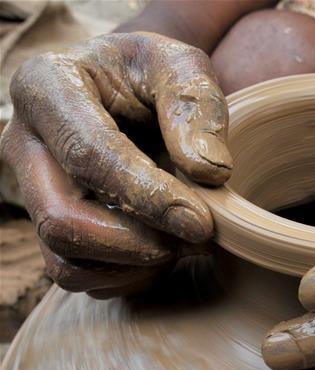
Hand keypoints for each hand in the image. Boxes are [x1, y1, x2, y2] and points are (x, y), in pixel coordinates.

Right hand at [0, 32, 231, 297]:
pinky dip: (129, 279)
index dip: (148, 197)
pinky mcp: (52, 231)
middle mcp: (25, 146)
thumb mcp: (180, 65)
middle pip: (60, 221)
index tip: (201, 223)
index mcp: (46, 87)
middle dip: (134, 244)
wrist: (128, 95)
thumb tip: (210, 172)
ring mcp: (32, 195)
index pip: (88, 156)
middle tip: (195, 238)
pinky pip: (81, 278)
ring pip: (66, 262)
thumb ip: (196, 105)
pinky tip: (165, 252)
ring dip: (135, 268)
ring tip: (184, 243)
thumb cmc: (153, 77)